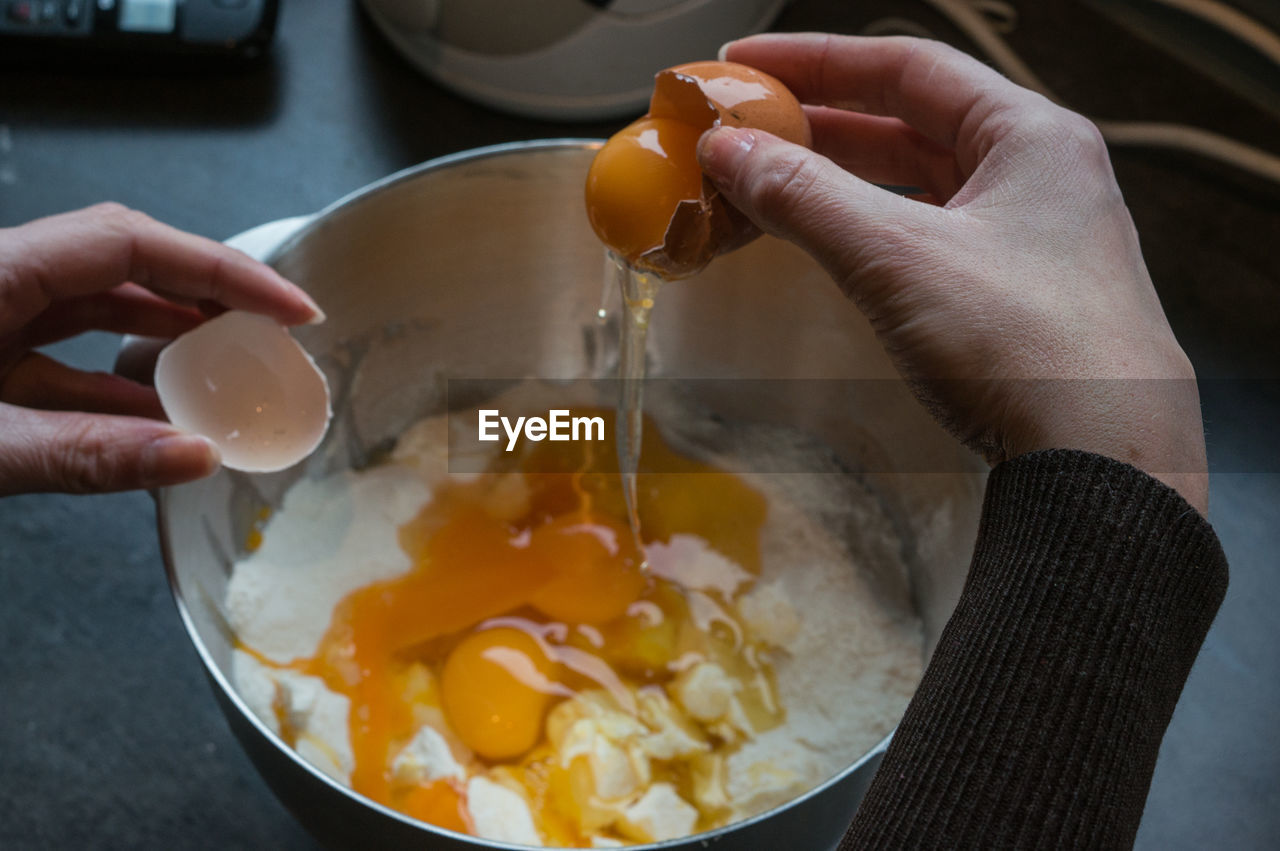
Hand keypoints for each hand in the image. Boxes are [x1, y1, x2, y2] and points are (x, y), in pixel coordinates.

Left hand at [0, 203, 322, 495]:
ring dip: (168, 339)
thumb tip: (197, 454)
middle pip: (123, 262)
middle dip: (209, 292)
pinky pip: (60, 360)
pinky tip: (161, 420)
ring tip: (233, 369)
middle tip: (276, 329)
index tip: (289, 309)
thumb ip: (84, 453)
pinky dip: (115, 388)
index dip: (221, 270)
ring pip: (93, 308)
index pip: (130, 242)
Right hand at [698, 34, 1207, 512]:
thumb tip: (733, 152)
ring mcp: (1031, 239)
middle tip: (745, 129)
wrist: (1104, 463)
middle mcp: (1038, 176)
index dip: (817, 62)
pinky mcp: (1016, 297)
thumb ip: (807, 197)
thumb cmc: (1029, 348)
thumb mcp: (898, 257)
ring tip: (767, 184)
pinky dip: (868, 233)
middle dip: (820, 125)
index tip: (746, 69)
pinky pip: (926, 239)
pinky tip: (826, 243)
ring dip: (839, 183)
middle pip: (911, 124)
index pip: (908, 67)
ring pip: (917, 187)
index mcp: (1030, 136)